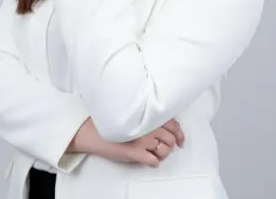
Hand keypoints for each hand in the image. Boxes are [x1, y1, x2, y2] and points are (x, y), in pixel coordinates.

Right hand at [68, 117, 184, 167]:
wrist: (95, 131)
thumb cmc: (113, 120)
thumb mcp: (134, 113)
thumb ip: (149, 115)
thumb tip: (166, 123)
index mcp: (149, 115)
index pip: (174, 124)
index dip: (179, 134)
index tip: (180, 140)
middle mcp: (148, 126)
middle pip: (170, 139)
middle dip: (169, 145)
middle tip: (163, 147)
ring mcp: (143, 140)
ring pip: (164, 151)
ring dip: (162, 154)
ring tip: (154, 153)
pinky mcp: (135, 153)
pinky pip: (153, 161)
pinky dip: (154, 162)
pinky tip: (149, 159)